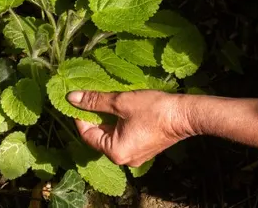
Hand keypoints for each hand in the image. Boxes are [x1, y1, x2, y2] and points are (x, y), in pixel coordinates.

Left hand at [70, 90, 191, 166]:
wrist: (184, 115)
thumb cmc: (154, 109)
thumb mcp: (121, 102)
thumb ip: (95, 101)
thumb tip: (72, 98)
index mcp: (115, 152)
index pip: (87, 135)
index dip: (81, 116)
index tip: (79, 100)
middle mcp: (124, 160)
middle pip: (101, 137)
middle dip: (97, 117)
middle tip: (95, 98)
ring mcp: (136, 156)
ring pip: (114, 137)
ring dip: (110, 120)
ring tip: (111, 101)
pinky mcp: (145, 150)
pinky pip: (126, 138)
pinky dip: (122, 125)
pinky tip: (126, 110)